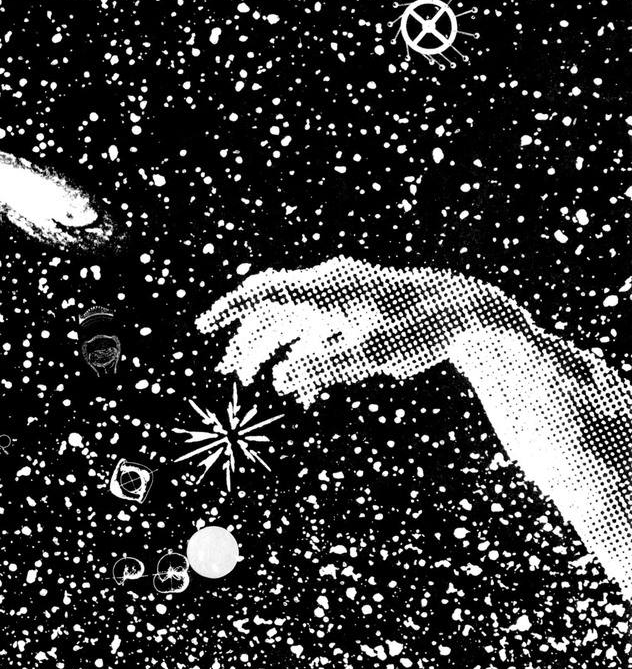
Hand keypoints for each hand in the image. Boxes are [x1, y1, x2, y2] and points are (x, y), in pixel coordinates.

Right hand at [195, 257, 529, 406]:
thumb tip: (277, 380)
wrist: (466, 310)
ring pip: (290, 319)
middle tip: (225, 369)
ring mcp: (340, 297)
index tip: (202, 326)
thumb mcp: (372, 354)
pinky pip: (313, 329)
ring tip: (248, 376)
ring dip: (267, 346)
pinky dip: (297, 351)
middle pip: (270, 307)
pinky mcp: (354, 309)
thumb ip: (322, 367)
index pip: (263, 293)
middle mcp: (327, 286)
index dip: (230, 310)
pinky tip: (293, 382)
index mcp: (326, 287)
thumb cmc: (421, 329)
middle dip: (244, 337)